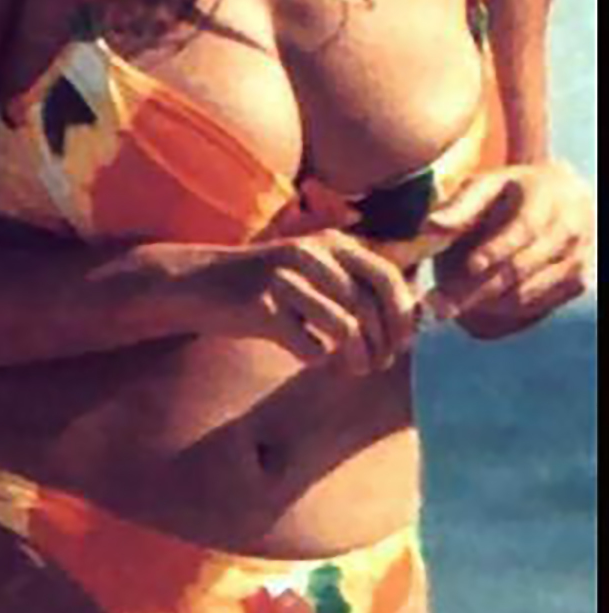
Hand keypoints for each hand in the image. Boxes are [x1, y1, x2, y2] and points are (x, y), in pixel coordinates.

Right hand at [188, 229, 422, 374]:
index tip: (402, 343)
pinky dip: (318, 360)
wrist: (201, 283)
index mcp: (331, 243)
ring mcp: (285, 278)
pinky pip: (309, 345)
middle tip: (378, 364)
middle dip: (383, 343)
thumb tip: (411, 318)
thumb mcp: (313, 271)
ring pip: (344, 329)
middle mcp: (311, 253)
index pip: (387, 277)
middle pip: (369, 307)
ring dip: (356, 359)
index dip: (402, 315)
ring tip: (353, 369)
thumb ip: (354, 285)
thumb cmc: (268, 285)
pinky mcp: (261, 307)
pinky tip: (313, 359)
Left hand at [421, 161, 593, 336]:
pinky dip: (503, 309)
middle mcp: (569, 228)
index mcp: (547, 196)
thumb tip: (430, 226)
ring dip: (484, 303)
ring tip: (448, 305)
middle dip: (477, 289)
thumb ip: (461, 206)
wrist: (565, 197)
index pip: (524, 227)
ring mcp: (577, 258)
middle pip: (521, 267)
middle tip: (438, 305)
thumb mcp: (489, 186)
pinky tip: (478, 304)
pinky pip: (535, 306)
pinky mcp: (578, 282)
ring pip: (526, 293)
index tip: (470, 265)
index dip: (497, 248)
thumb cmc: (516, 191)